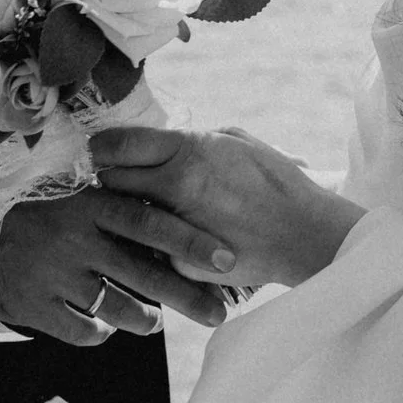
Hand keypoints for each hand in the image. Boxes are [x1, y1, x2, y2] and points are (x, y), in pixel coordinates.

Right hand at [0, 188, 239, 345]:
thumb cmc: (44, 216)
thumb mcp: (79, 199)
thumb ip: (122, 211)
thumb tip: (184, 232)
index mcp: (90, 204)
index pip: (151, 222)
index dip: (191, 240)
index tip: (227, 259)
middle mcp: (75, 238)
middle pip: (145, 274)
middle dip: (188, 297)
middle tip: (218, 315)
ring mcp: (54, 275)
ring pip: (120, 310)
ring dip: (145, 319)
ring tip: (153, 320)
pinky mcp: (34, 307)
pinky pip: (85, 332)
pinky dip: (99, 332)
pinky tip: (101, 324)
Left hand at [93, 126, 366, 289]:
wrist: (303, 233)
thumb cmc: (274, 182)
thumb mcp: (235, 141)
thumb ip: (191, 140)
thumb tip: (158, 141)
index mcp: (188, 150)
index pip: (118, 145)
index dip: (102, 147)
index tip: (99, 151)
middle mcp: (175, 186)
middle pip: (111, 181)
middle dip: (110, 179)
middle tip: (116, 181)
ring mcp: (175, 227)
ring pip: (124, 216)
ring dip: (126, 211)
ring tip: (139, 210)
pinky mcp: (178, 261)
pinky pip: (149, 248)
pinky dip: (150, 243)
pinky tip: (165, 241)